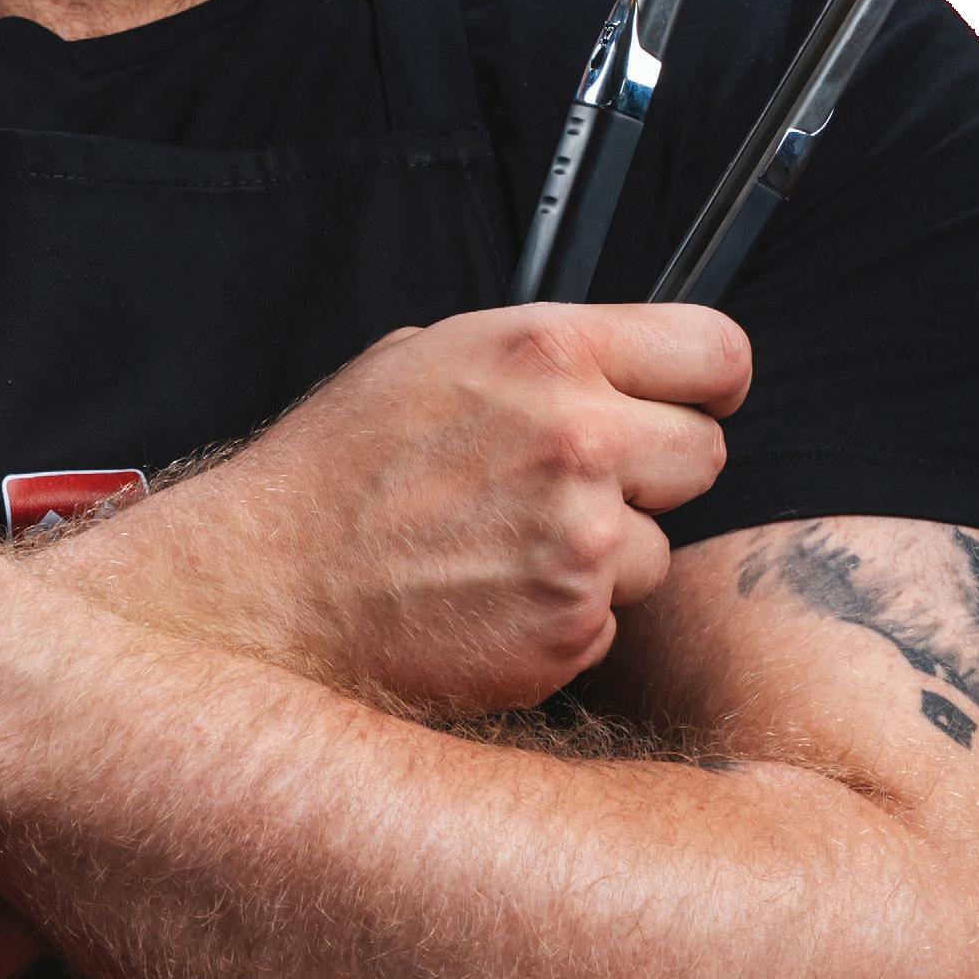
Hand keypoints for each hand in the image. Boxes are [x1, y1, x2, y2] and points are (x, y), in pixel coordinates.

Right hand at [44, 303, 748, 717]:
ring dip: (601, 557)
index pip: (715, 351)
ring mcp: (579, 540)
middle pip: (704, 454)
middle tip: (566, 493)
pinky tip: (487, 605)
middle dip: (650, 475)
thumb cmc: (329, 479)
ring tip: (500, 555)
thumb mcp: (419, 362)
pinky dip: (563, 620)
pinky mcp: (570, 628)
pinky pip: (611, 620)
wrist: (263, 595)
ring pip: (658, 548)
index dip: (705, 383)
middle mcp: (577, 438)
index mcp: (543, 352)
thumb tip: (606, 366)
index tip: (687, 404)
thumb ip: (530, 360)